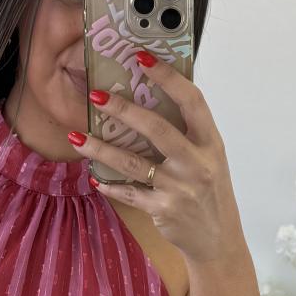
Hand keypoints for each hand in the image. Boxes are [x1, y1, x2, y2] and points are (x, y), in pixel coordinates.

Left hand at [76, 52, 244, 264]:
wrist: (218, 238)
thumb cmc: (210, 190)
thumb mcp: (210, 158)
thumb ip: (188, 133)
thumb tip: (150, 98)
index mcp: (211, 142)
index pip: (192, 101)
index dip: (168, 77)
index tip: (143, 58)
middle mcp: (197, 163)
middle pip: (157, 129)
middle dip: (124, 110)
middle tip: (96, 96)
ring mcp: (180, 188)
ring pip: (133, 163)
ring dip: (101, 149)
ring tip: (76, 137)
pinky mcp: (163, 209)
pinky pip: (129, 193)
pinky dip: (110, 186)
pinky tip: (95, 178)